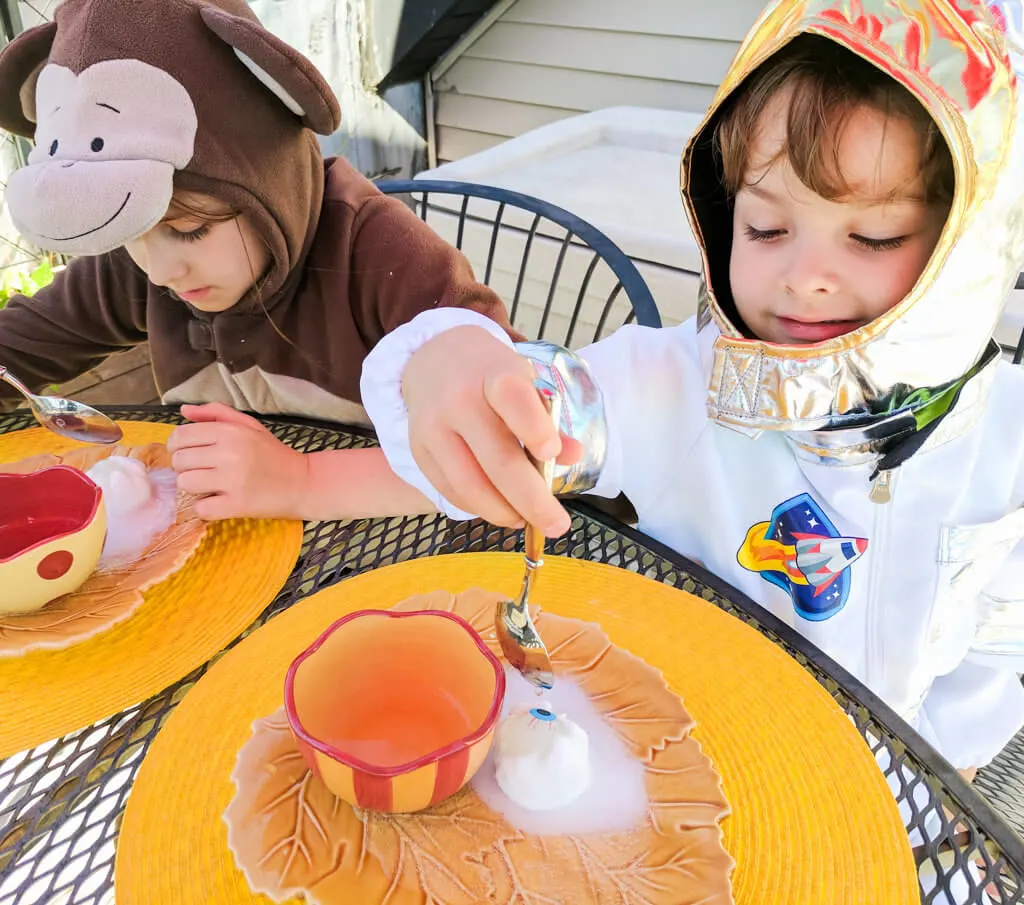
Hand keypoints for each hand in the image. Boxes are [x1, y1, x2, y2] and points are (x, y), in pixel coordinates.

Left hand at [167, 403, 309, 519]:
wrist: (303, 483)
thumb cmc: (274, 454)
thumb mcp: (249, 426)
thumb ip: (217, 413)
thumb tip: (184, 410)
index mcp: (230, 431)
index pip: (181, 436)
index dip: (177, 446)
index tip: (188, 453)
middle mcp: (229, 453)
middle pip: (179, 461)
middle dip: (186, 467)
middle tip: (204, 471)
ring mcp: (233, 480)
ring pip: (185, 484)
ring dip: (194, 488)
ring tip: (212, 487)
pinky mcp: (237, 505)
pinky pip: (201, 508)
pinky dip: (206, 508)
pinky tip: (220, 502)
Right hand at [402, 326, 580, 535]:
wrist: (431, 359)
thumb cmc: (489, 375)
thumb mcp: (523, 381)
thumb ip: (547, 419)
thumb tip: (572, 456)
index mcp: (493, 374)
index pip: (513, 399)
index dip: (535, 429)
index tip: (552, 453)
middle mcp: (458, 400)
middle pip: (497, 459)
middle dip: (532, 501)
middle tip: (557, 526)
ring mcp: (433, 428)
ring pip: (470, 485)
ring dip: (504, 512)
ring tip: (527, 520)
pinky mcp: (419, 451)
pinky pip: (450, 490)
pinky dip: (478, 508)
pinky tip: (500, 510)